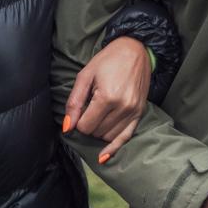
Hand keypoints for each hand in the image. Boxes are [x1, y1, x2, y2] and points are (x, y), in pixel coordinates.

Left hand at [65, 36, 150, 162]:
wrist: (135, 50)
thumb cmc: (108, 60)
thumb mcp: (85, 76)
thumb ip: (74, 103)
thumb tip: (67, 127)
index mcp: (107, 97)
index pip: (86, 127)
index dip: (78, 122)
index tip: (79, 111)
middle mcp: (123, 107)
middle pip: (96, 133)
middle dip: (88, 126)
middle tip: (89, 109)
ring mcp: (133, 111)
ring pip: (108, 136)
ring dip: (99, 132)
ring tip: (98, 116)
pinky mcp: (140, 113)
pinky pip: (126, 137)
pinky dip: (114, 148)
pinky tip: (104, 158)